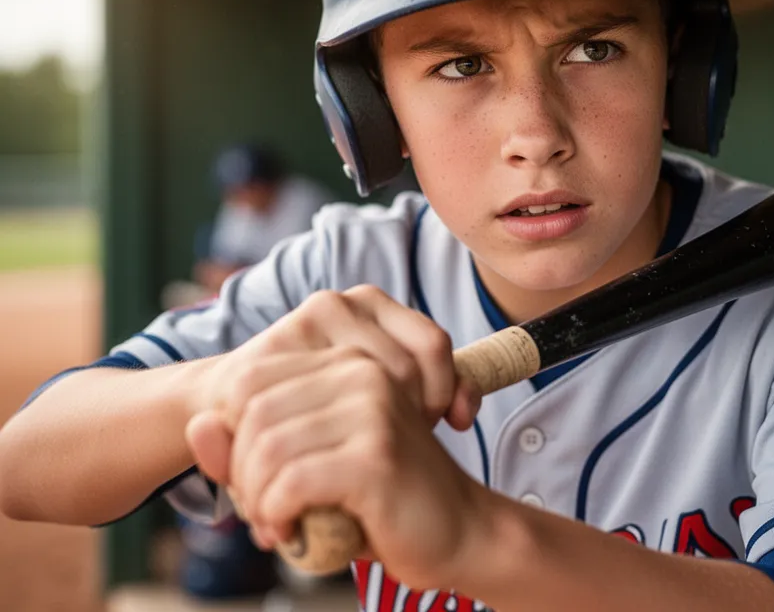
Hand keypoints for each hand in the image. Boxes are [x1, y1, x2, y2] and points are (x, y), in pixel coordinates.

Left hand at [184, 286, 484, 586]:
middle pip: (250, 415)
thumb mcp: (306, 465)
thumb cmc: (379, 499)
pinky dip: (277, 517)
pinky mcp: (376, 455)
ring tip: (278, 524)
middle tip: (265, 511)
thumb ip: (246, 446)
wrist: (457, 531)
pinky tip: (294, 533)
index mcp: (347, 359)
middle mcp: (361, 371)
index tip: (259, 481)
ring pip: (266, 451)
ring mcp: (372, 408)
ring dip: (258, 501)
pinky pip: (290, 484)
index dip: (233, 440)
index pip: (248, 383)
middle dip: (242, 474)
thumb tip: (197, 424)